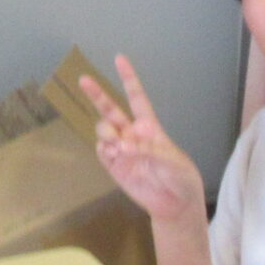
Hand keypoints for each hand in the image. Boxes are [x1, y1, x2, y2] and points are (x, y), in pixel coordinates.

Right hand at [82, 55, 206, 232]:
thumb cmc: (181, 179)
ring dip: (106, 131)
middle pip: (110, 109)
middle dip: (97, 94)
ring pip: (104, 130)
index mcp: (150, 127)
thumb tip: (127, 144)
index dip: (128, 78)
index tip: (119, 59)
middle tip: (83, 80)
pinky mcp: (114, 166)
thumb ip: (152, 151)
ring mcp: (121, 150)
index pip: (137, 98)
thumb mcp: (175, 163)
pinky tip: (114, 155)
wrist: (174, 205)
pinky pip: (102, 152)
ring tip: (116, 144)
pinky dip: (104, 149)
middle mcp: (132, 134)